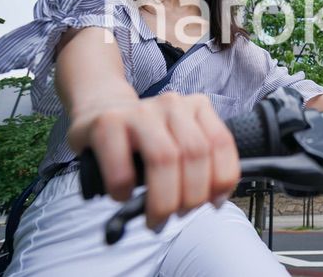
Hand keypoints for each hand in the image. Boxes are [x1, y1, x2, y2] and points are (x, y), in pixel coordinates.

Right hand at [67, 92, 239, 228]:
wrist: (100, 114)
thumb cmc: (145, 139)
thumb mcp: (180, 143)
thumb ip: (202, 163)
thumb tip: (215, 200)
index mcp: (197, 107)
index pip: (220, 142)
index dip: (222, 178)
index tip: (213, 202)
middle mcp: (172, 105)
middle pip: (194, 153)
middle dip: (191, 195)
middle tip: (178, 215)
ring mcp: (140, 112)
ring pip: (164, 158)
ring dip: (163, 199)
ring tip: (156, 217)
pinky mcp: (108, 123)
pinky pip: (122, 165)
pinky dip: (124, 190)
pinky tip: (123, 196)